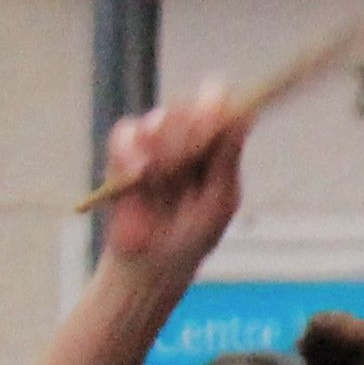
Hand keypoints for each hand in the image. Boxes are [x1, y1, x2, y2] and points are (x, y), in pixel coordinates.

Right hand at [92, 86, 249, 278]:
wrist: (153, 261)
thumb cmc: (194, 234)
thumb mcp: (219, 201)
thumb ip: (226, 161)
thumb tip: (240, 121)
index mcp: (217, 147)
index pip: (219, 108)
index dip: (217, 104)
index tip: (216, 115)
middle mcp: (186, 138)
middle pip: (188, 109)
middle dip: (190, 131)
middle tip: (190, 157)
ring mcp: (153, 143)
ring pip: (158, 120)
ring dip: (163, 146)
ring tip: (163, 177)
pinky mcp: (124, 152)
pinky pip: (125, 134)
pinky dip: (132, 151)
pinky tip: (139, 173)